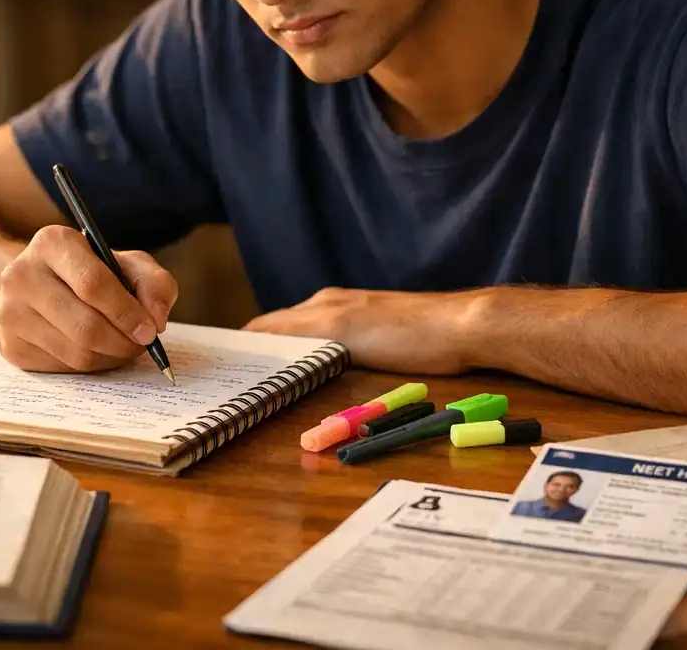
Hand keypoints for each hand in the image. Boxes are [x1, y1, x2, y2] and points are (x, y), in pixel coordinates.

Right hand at [0, 225, 177, 372]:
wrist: (37, 284)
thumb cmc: (91, 272)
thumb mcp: (127, 264)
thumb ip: (153, 283)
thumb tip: (156, 320)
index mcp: (52, 242)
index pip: (93, 283)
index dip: (126, 312)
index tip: (150, 330)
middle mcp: (21, 275)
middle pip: (85, 325)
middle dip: (123, 342)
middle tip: (141, 345)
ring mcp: (9, 313)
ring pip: (75, 353)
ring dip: (110, 357)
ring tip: (123, 347)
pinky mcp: (10, 345)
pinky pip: (62, 368)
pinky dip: (90, 366)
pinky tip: (97, 351)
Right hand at [243, 287, 474, 373]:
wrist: (463, 328)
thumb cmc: (406, 334)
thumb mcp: (343, 330)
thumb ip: (300, 331)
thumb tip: (256, 335)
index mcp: (322, 305)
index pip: (267, 325)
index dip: (244, 344)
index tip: (222, 367)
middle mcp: (334, 305)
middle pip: (285, 329)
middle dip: (263, 351)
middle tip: (243, 382)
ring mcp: (358, 316)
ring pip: (310, 336)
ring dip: (290, 355)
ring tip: (273, 381)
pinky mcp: (380, 332)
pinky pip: (335, 343)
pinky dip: (318, 357)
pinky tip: (321, 373)